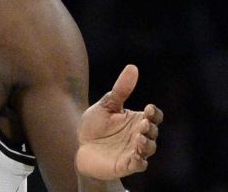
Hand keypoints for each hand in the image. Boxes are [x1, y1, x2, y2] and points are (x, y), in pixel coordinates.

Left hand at [75, 65, 162, 179]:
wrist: (78, 145)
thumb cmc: (95, 125)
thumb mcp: (106, 105)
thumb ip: (120, 89)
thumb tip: (133, 67)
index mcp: (136, 120)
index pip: (154, 116)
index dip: (154, 113)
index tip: (148, 109)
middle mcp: (138, 135)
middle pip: (153, 132)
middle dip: (150, 128)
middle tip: (143, 123)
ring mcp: (133, 151)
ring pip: (149, 149)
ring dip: (147, 144)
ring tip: (139, 137)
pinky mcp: (125, 165)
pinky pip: (138, 165)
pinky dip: (139, 161)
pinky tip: (136, 156)